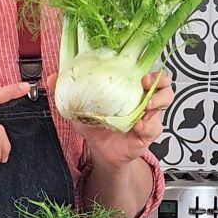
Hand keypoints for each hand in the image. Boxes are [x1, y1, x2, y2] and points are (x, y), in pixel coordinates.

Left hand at [47, 70, 172, 168]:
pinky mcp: (149, 131)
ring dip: (158, 100)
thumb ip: (65, 92)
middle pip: (163, 82)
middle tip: (146, 82)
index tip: (140, 69)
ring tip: (145, 106)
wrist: (101, 152)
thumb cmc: (94, 126)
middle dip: (159, 79)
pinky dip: (147, 125)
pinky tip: (137, 126)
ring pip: (166, 100)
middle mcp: (142, 97)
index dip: (148, 65)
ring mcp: (148, 114)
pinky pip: (155, 126)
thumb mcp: (78, 107)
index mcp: (128, 87)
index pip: (145, 69)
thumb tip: (51, 77)